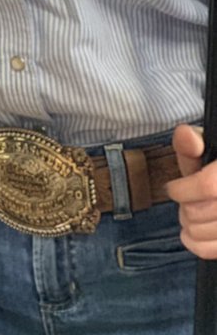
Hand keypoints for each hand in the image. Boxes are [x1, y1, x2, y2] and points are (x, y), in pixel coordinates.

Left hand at [167, 124, 216, 257]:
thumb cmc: (215, 171)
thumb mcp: (207, 153)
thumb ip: (191, 145)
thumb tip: (185, 134)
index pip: (208, 186)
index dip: (183, 189)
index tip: (173, 188)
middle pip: (201, 212)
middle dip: (184, 206)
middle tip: (184, 201)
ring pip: (203, 233)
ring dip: (188, 224)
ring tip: (191, 213)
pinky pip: (210, 251)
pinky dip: (195, 244)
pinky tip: (192, 232)